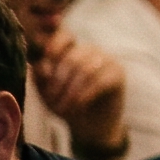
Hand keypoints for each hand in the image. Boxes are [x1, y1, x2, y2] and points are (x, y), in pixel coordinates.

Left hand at [32, 32, 126, 159]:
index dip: (54, 47)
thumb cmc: (64, 102)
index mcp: (71, 47)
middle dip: (59, 82)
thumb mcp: (46, 88)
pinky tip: (77, 106)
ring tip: (63, 108)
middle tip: (52, 100)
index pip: (64, 36)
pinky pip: (100, 81)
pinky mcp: (118, 73)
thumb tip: (42, 67)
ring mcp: (107, 58)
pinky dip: (85, 96)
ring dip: (71, 92)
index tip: (45, 69)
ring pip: (86, 70)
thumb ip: (41, 74)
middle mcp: (90, 49)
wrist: (89, 123)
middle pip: (73, 58)